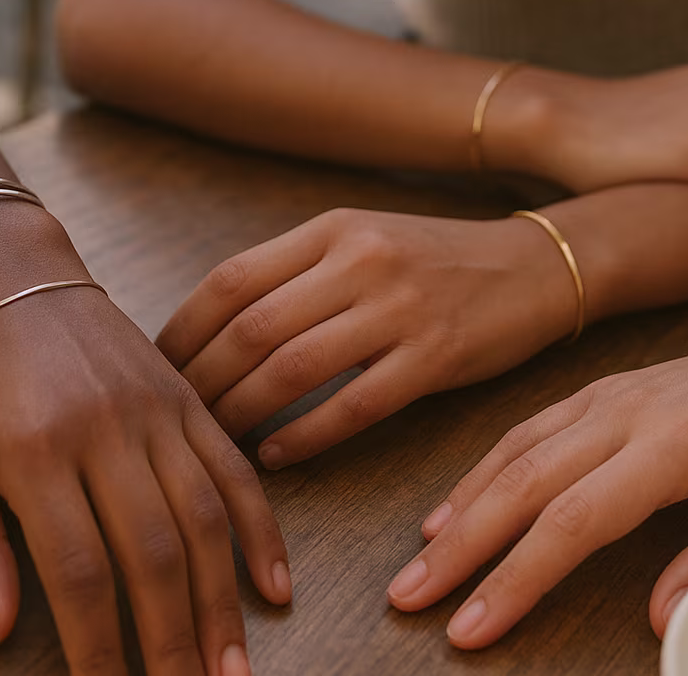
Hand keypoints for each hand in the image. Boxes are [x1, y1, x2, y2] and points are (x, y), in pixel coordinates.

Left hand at [0, 215, 289, 675]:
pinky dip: (262, 530)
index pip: (77, 570)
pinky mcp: (188, 399)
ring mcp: (157, 411)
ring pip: (205, 517)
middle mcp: (107, 430)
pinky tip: (275, 587)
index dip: (97, 646)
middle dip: (174, 640)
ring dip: (223, 602)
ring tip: (232, 669)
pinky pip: (236, 469)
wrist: (13, 278)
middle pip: (153, 552)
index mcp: (36, 451)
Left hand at [158, 208, 580, 467]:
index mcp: (332, 230)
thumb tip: (212, 328)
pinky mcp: (436, 356)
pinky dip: (306, 436)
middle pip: (251, 328)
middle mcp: (360, 261)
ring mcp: (400, 308)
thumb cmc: (435, 261)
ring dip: (242, 413)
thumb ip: (295, 273)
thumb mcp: (362, 241)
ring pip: (293, 368)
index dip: (181, 332)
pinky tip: (277, 457)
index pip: (230, 281)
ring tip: (216, 443)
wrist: (534, 266)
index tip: (154, 371)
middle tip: (173, 421)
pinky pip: (354, 406)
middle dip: (200, 381)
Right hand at [384, 325, 687, 648]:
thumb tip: (655, 619)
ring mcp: (604, 395)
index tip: (473, 626)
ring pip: (514, 452)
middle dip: (462, 548)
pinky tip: (453, 508)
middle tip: (410, 599)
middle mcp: (624, 413)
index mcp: (672, 445)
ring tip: (418, 562)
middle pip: (524, 483)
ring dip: (460, 508)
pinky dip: (481, 470)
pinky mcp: (597, 389)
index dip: (518, 576)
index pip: (575, 518)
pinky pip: (526, 430)